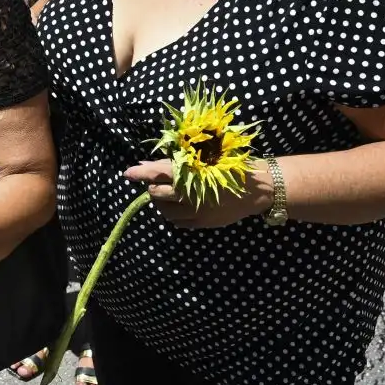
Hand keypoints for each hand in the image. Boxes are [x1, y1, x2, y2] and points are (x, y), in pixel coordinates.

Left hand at [127, 159, 269, 229]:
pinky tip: (182, 205)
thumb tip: (147, 164)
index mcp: (191, 174)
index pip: (159, 172)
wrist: (256, 190)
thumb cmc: (229, 168)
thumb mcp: (203, 160)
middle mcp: (190, 195)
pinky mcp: (200, 224)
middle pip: (157, 193)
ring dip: (162, 201)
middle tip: (162, 182)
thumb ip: (175, 164)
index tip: (128, 173)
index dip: (141, 173)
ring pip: (163, 210)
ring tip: (173, 194)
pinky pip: (176, 221)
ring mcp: (194, 212)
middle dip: (155, 186)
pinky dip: (173, 213)